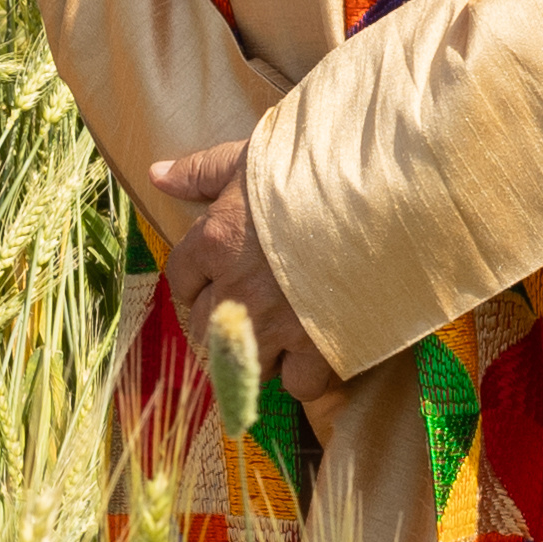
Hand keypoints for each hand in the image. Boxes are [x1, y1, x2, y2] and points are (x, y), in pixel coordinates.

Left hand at [138, 137, 349, 406]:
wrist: (385, 196)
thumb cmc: (316, 170)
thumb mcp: (252, 158)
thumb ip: (202, 171)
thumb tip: (157, 174)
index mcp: (215, 243)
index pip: (180, 279)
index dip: (193, 281)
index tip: (210, 279)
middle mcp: (237, 292)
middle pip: (202, 330)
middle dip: (216, 322)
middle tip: (242, 309)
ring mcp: (277, 324)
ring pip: (241, 363)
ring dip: (252, 353)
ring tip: (273, 335)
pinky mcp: (319, 347)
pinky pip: (297, 383)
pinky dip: (303, 373)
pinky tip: (313, 351)